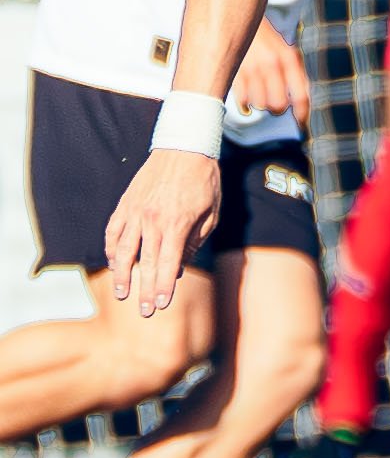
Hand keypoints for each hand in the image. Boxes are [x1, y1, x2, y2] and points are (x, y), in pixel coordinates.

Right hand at [105, 149, 221, 314]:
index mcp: (177, 223)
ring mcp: (135, 211)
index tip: (160, 305)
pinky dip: (110, 249)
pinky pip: (113, 231)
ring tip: (122, 294)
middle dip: (145, 290)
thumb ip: (196, 242)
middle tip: (145, 312)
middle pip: (146, 263)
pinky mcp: (125, 203)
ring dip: (121, 275)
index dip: (164, 286)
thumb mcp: (211, 213)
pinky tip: (112, 263)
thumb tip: (181, 266)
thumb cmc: (204, 180)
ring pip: (122, 250)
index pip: (168, 264)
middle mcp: (153, 220)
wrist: (184, 145)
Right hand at [232, 19, 310, 129]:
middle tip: (273, 101)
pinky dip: (245, 102)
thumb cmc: (266, 40)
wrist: (238, 16)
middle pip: (278, 106)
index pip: (301, 95)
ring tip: (258, 91)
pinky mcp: (235, 72)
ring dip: (260, 103)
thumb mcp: (286, 51)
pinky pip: (243, 101)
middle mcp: (272, 64)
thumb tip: (301, 106)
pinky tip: (246, 93)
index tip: (301, 125)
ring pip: (260, 105)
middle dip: (277, 108)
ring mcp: (252, 69)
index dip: (302, 115)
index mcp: (289, 58)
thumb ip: (295, 75)